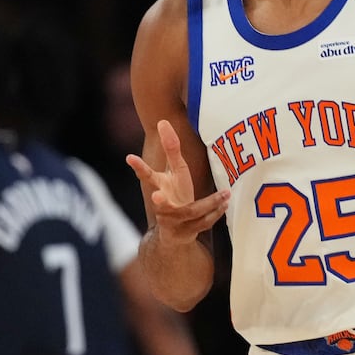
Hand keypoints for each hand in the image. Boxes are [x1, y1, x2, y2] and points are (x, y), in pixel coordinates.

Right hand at [126, 119, 228, 243]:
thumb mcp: (175, 171)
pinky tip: (225, 203)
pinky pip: (203, 222)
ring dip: (209, 203)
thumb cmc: (175, 194)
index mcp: (159, 188)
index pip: (147, 176)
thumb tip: (163, 121)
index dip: (138, 167)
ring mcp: (174, 222)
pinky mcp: (187, 232)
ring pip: (191, 212)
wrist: (175, 233)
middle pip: (161, 204)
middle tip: (156, 196)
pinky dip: (216, 212)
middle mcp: (162, 207)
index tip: (129, 157)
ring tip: (224, 193)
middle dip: (159, 201)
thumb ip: (171, 148)